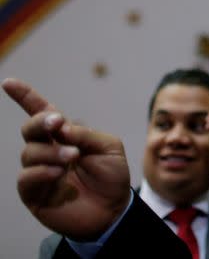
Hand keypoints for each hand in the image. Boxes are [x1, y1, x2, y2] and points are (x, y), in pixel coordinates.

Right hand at [2, 78, 130, 239]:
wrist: (114, 209)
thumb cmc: (112, 176)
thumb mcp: (109, 148)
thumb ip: (87, 134)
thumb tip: (61, 128)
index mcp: (65, 135)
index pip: (42, 113)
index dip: (25, 97)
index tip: (9, 83)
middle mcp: (48, 150)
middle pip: (30, 129)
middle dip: (41, 122)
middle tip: (58, 124)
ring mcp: (39, 171)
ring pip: (30, 152)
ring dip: (51, 151)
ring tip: (73, 157)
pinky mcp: (34, 193)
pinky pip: (26, 177)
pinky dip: (42, 172)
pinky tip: (58, 173)